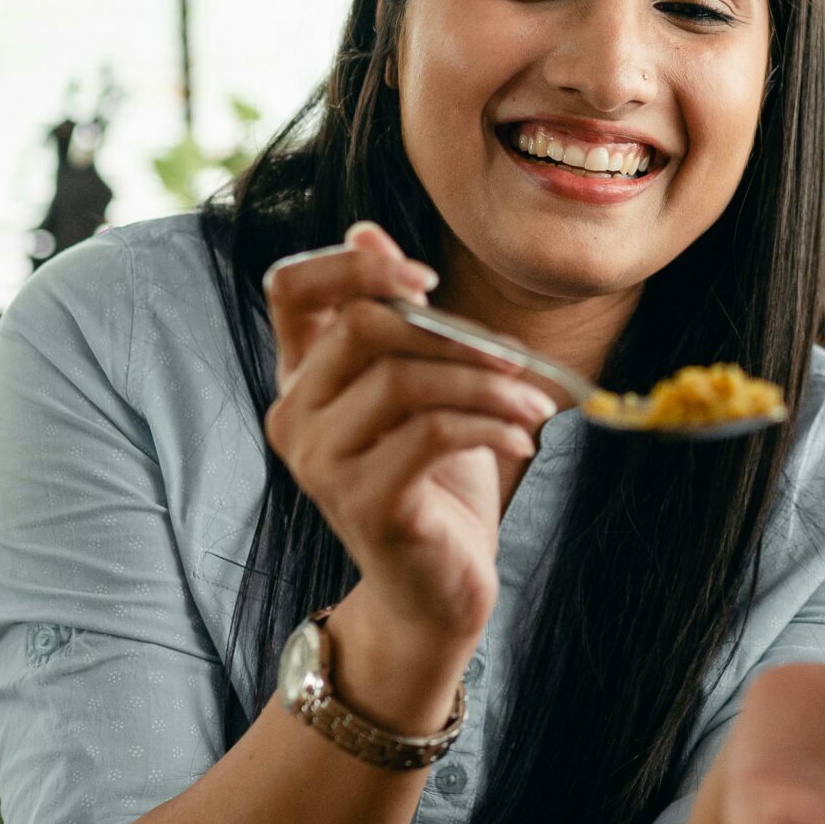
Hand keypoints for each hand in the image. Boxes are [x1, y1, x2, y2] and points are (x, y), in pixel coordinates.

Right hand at [262, 222, 559, 651]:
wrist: (436, 592)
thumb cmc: (434, 485)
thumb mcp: (422, 390)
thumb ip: (396, 320)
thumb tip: (368, 231)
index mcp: (302, 377)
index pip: (289, 287)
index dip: (351, 264)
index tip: (426, 277)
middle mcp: (295, 415)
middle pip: (362, 325)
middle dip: (453, 332)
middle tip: (515, 358)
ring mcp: (321, 463)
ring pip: (404, 379)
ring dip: (488, 382)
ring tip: (536, 404)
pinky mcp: (364, 502)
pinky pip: (431, 434)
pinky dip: (491, 423)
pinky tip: (523, 437)